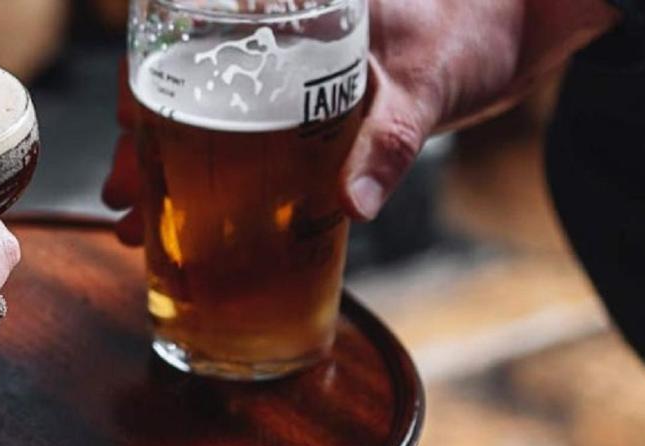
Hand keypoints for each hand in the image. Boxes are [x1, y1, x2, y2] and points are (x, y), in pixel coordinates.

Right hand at [104, 0, 619, 236]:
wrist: (522, 30)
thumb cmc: (475, 27)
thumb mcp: (427, 81)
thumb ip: (390, 138)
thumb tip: (352, 205)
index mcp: (293, 7)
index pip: (194, 33)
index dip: (148, 81)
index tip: (122, 124)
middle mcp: (284, 39)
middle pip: (195, 89)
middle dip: (152, 143)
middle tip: (125, 199)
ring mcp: (301, 78)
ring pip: (222, 122)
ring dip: (183, 169)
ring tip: (146, 224)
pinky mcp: (324, 112)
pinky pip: (266, 145)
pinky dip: (238, 180)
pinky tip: (214, 221)